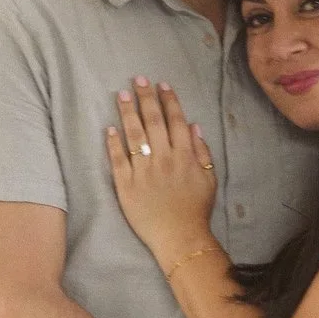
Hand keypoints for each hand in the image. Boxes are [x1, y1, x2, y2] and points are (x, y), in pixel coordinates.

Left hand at [105, 78, 218, 265]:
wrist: (180, 238)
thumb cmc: (196, 209)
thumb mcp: (209, 178)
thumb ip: (202, 151)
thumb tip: (194, 126)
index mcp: (184, 156)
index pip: (175, 121)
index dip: (168, 100)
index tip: (161, 84)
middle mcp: (163, 159)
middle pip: (153, 122)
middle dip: (146, 98)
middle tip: (138, 80)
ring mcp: (143, 172)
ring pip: (134, 136)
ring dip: (127, 113)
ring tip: (121, 95)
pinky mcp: (127, 186)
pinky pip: (118, 161)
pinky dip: (113, 144)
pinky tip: (109, 129)